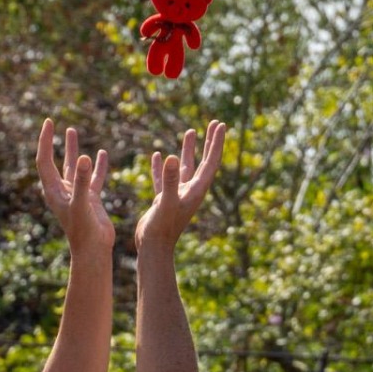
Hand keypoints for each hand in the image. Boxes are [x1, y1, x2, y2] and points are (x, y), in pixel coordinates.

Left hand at [37, 119, 114, 254]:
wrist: (94, 251)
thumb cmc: (83, 231)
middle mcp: (62, 190)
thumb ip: (81, 181)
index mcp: (54, 190)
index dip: (45, 140)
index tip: (49, 122)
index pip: (44, 160)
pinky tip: (102, 153)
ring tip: (72, 131)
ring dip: (72, 149)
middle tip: (53, 123)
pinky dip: (97, 165)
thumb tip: (82, 157)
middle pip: (54, 160)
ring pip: (73, 166)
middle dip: (53, 142)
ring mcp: (76, 194)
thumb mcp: (82, 204)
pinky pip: (93, 177)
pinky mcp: (90, 199)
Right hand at [135, 120, 224, 252]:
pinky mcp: (164, 200)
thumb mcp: (165, 201)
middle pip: (203, 161)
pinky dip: (162, 166)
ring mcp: (177, 195)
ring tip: (190, 132)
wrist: (152, 248)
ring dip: (188, 150)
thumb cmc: (161, 228)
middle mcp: (190, 191)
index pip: (211, 162)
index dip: (216, 143)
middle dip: (209, 143)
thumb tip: (170, 157)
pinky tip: (158, 155)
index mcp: (196, 190)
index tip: (220, 125)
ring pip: (184, 167)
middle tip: (214, 123)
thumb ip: (168, 180)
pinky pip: (164, 177)